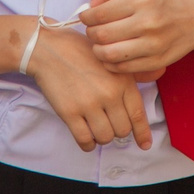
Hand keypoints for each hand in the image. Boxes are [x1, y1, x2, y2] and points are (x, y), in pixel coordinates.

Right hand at [24, 22, 152, 151]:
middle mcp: (109, 94)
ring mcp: (89, 104)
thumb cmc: (79, 52)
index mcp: (122, 81)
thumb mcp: (111, 60)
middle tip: (109, 124)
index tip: (145, 144)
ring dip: (102, 137)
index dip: (142, 133)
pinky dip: (88, 144)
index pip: (137, 114)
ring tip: (97, 128)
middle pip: (123, 130)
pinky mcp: (69, 112)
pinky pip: (85, 140)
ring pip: (105, 137)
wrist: (49, 48)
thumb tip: (143, 96)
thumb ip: (127, 79)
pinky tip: (87, 139)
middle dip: (117, 131)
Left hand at [81, 0, 193, 75]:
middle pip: (102, 35)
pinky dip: (110, 64)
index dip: (86, 18)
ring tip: (100, 44)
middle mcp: (148, 22)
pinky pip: (123, 68)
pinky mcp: (157, 62)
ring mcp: (153, 45)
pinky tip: (112, 55)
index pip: (99, 14)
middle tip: (93, 31)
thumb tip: (89, 7)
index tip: (86, 18)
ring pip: (110, 55)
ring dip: (98, 51)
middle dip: (91, 34)